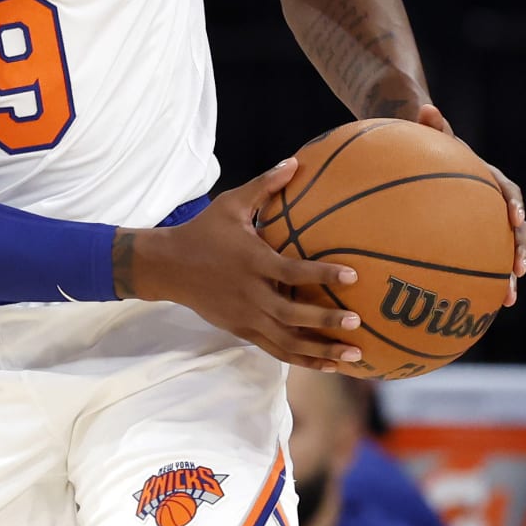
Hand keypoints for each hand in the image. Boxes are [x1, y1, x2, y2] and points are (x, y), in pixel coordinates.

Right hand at [119, 159, 365, 370]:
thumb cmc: (204, 230)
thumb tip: (295, 162)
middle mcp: (250, 293)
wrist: (168, 266)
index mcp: (252, 261)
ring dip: (320, 350)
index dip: (322, 275)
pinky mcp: (241, 330)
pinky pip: (276, 349)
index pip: (292, 272)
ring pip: (287, 341)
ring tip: (353, 356)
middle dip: (325, 321)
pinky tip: (327, 363)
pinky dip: (302, 359)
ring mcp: (245, 316)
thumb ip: (265, 186)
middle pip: (292, 314)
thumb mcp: (231, 204)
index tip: (353, 277)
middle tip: (356, 322)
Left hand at [416, 104, 525, 306]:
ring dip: (508, 276)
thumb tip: (425, 108)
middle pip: (517, 229)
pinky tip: (470, 308)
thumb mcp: (428, 132)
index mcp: (488, 179)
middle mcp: (494, 205)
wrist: (424, 155)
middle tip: (518, 271)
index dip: (514, 204)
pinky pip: (480, 263)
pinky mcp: (473, 241)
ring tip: (507, 300)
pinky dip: (479, 283)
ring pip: (505, 252)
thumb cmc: (426, 144)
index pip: (508, 190)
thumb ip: (431, 125)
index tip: (514, 219)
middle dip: (521, 250)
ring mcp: (486, 225)